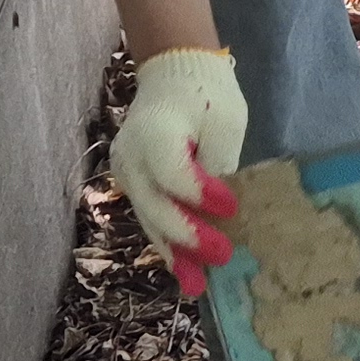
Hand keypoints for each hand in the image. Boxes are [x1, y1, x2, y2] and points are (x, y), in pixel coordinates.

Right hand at [112, 48, 244, 293]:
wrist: (175, 74)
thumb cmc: (207, 95)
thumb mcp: (224, 123)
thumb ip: (217, 165)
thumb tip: (223, 213)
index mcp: (154, 133)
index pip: (173, 172)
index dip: (200, 195)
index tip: (231, 208)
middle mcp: (131, 158)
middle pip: (156, 205)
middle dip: (189, 236)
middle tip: (222, 257)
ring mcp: (128, 174)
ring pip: (151, 219)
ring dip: (175, 254)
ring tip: (197, 286)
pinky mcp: (134, 185)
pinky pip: (151, 216)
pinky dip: (169, 241)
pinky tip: (186, 270)